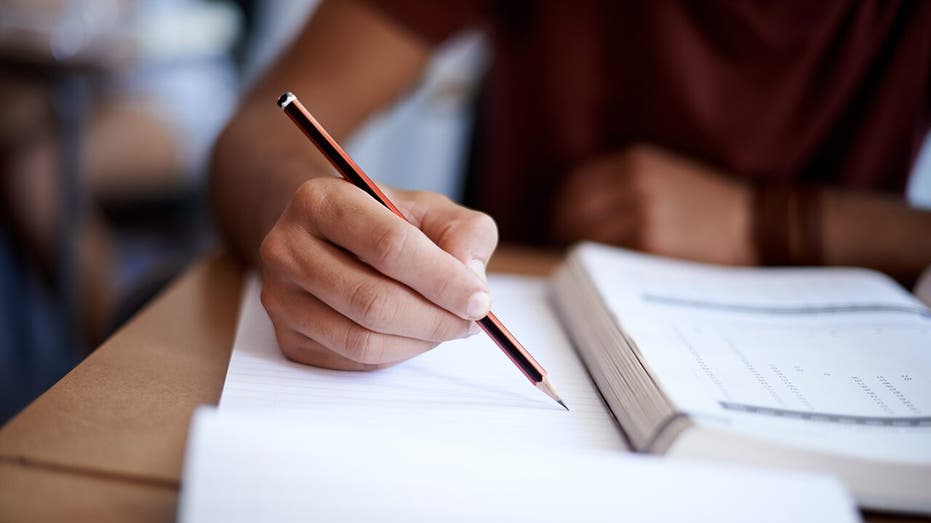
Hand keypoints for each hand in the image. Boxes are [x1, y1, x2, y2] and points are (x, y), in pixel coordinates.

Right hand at [259, 177, 497, 369]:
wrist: (328, 236)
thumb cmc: (384, 221)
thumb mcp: (430, 209)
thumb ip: (463, 232)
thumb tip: (470, 279)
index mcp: (320, 200)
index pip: (388, 246)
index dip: (442, 279)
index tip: (480, 300)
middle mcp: (286, 247)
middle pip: (373, 301)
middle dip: (435, 318)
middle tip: (471, 321)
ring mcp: (281, 297)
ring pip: (362, 339)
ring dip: (419, 341)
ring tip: (447, 326)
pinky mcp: (288, 337)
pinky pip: (353, 360)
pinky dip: (396, 353)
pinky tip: (413, 333)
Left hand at [552, 144, 755, 264]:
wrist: (757, 226)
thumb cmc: (709, 208)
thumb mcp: (665, 176)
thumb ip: (622, 185)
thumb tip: (573, 213)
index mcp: (635, 161)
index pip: (573, 186)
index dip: (562, 210)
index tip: (562, 228)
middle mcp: (634, 182)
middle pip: (571, 212)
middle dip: (564, 234)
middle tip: (569, 254)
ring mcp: (641, 213)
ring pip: (584, 236)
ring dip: (579, 254)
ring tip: (588, 267)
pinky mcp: (649, 244)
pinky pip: (606, 257)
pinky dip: (600, 268)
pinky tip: (607, 276)